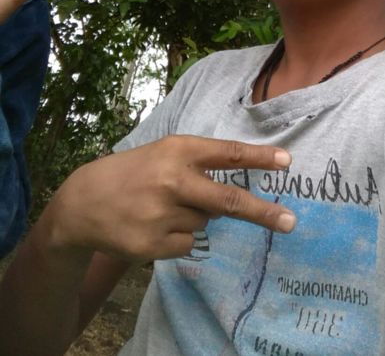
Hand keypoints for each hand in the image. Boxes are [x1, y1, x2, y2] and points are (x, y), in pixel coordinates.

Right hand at [45, 135, 296, 262]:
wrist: (83, 202)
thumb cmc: (135, 172)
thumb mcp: (164, 153)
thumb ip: (199, 164)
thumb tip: (238, 190)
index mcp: (178, 150)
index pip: (227, 153)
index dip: (259, 157)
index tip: (287, 161)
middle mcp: (173, 180)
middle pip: (228, 201)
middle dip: (263, 212)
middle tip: (291, 222)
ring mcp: (163, 214)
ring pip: (206, 222)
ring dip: (195, 217)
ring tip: (164, 207)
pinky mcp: (153, 245)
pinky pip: (188, 243)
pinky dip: (178, 237)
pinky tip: (155, 225)